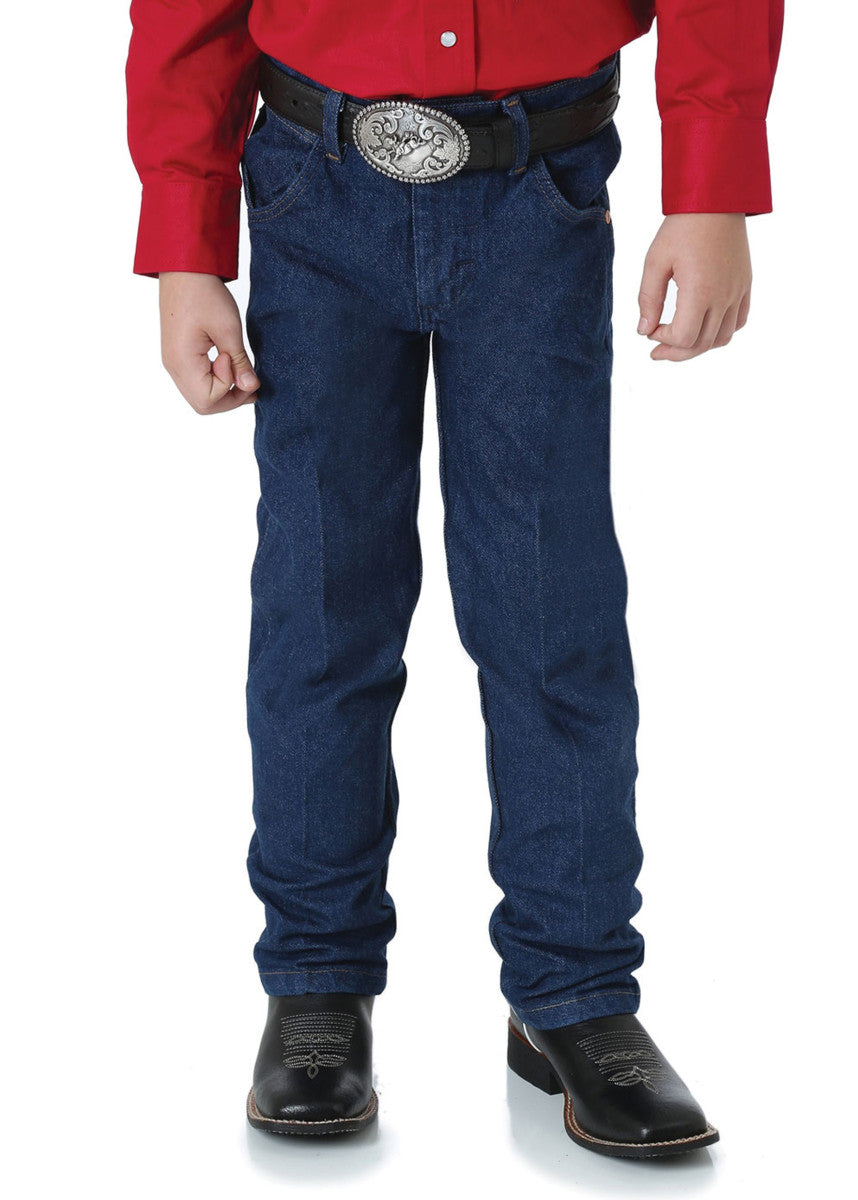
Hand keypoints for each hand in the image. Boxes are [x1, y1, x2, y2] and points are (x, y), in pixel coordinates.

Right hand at [159, 272, 258, 412]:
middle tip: (251, 381)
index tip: (235, 361)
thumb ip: (239, 362)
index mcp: (182, 362)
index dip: (229, 389)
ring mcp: (173, 362)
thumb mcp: (229, 328)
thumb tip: (251, 387)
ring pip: (200, 396)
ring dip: (224, 391)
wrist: (183, 268)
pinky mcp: (178, 356)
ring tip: (244, 374)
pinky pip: (196, 381)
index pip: (208, 401)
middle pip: (202, 405)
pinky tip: (230, 366)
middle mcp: (173, 367)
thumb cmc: (204, 293)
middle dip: (230, 399)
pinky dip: (216, 381)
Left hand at [637, 214, 751, 361]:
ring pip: (722, 338)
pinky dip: (720, 333)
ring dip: (698, 346)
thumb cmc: (682, 227)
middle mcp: (723, 296)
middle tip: (656, 351)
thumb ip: (648, 299)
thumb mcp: (655, 261)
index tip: (650, 331)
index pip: (683, 337)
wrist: (716, 200)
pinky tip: (703, 327)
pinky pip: (738, 322)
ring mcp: (737, 292)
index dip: (663, 341)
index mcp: (700, 291)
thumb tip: (644, 330)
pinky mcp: (745, 285)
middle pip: (701, 344)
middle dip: (675, 352)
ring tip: (679, 343)